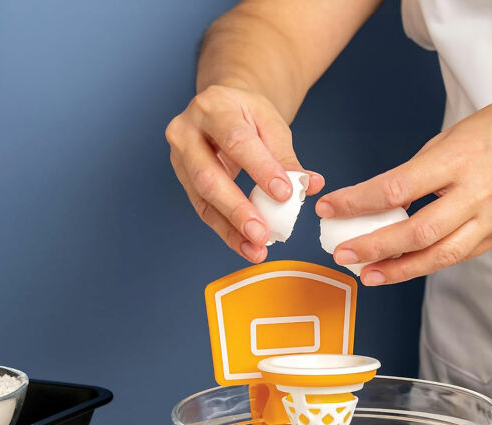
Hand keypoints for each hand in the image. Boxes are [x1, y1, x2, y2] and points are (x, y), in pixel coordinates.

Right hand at [166, 84, 323, 261]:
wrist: (221, 109)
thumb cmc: (246, 115)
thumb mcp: (270, 125)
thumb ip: (287, 158)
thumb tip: (311, 185)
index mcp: (214, 107)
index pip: (236, 141)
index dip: (261, 169)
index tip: (285, 194)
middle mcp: (187, 131)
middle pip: (209, 175)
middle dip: (237, 209)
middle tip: (262, 234)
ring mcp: (180, 158)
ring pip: (203, 200)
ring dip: (231, 229)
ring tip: (256, 249)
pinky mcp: (184, 181)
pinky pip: (204, 211)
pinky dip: (227, 232)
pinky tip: (245, 246)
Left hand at [315, 90, 491, 284]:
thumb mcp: (458, 134)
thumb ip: (423, 168)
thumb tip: (385, 197)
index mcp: (460, 158)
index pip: (397, 188)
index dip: (358, 203)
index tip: (331, 210)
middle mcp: (478, 192)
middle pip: (416, 231)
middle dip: (373, 246)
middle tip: (343, 254)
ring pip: (439, 255)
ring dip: (398, 269)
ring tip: (369, 275)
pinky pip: (459, 255)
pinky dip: (427, 263)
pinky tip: (404, 267)